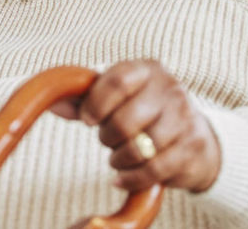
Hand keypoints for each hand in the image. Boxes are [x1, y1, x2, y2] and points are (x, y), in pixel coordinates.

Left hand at [51, 60, 220, 192]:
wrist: (195, 136)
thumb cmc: (144, 111)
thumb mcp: (117, 97)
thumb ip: (84, 98)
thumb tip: (53, 103)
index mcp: (147, 69)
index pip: (117, 81)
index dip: (95, 104)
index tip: (87, 120)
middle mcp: (170, 89)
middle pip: (126, 120)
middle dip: (108, 137)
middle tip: (107, 140)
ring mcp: (184, 118)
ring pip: (140, 148)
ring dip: (120, 159)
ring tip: (118, 157)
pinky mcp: (192, 148)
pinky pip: (153, 170)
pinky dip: (131, 178)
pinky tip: (122, 177)